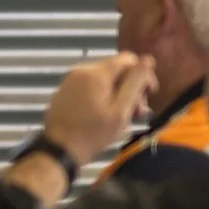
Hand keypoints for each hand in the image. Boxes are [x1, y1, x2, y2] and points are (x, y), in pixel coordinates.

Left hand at [41, 53, 157, 166]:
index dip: (143, 74)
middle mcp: (81, 70)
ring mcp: (71, 79)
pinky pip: (91, 86)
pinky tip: (106, 115)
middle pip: (116, 69)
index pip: (128, 59)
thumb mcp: (120, 110)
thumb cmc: (93, 133)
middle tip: (137, 112)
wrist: (59, 149)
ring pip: (104, 79)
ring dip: (118, 94)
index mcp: (96, 73)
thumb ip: (135, 83)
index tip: (149, 95)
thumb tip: (148, 59)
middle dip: (131, 88)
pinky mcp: (65, 90)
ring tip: (124, 117)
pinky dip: (103, 96)